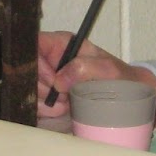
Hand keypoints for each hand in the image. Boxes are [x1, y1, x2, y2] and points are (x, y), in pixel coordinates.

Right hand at [36, 32, 155, 125]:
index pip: (33, 43)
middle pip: (26, 70)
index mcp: (61, 44)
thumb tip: (59, 79)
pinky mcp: (48, 95)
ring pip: (27, 88)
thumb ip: (84, 68)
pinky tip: (62, 111)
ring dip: (44, 102)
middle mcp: (51, 59)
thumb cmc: (121, 79)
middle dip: (42, 88)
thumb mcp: (108, 70)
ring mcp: (48, 78)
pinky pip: (34, 102)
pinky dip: (44, 111)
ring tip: (67, 105)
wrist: (129, 99)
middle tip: (63, 98)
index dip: (36, 62)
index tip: (53, 80)